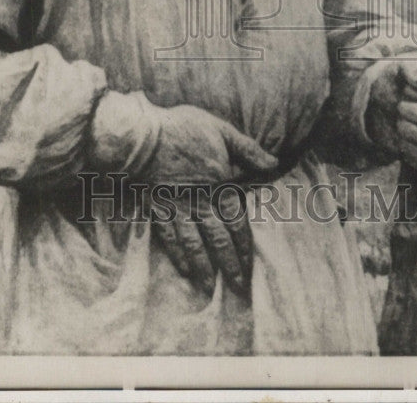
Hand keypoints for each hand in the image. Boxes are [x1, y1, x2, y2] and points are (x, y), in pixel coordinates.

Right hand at [144, 104, 277, 298]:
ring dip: (204, 267)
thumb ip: (248, 149)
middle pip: (218, 240)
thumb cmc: (183, 129)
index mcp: (220, 186)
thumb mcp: (221, 130)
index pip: (237, 223)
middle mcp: (200, 203)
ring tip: (210, 287)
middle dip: (229, 265)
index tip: (250, 266)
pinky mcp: (157, 209)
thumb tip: (274, 163)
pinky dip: (177, 254)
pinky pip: (169, 237)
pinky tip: (183, 268)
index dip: (244, 246)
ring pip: (194, 245)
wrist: (142, 136)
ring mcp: (177, 208)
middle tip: (238, 289)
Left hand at [365, 59, 416, 169]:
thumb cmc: (401, 82)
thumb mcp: (401, 66)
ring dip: (406, 130)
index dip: (411, 92)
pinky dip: (408, 147)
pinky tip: (404, 136)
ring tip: (400, 120)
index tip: (404, 88)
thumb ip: (411, 67)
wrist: (391, 106)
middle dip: (408, 112)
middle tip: (399, 106)